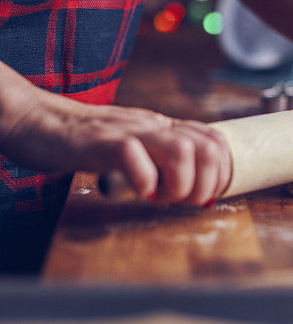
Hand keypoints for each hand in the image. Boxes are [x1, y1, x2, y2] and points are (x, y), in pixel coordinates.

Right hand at [0, 88, 231, 204]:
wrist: (40, 122)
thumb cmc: (86, 142)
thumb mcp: (135, 146)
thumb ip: (161, 159)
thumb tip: (192, 188)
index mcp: (164, 128)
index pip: (215, 141)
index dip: (221, 174)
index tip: (203, 196)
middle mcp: (154, 126)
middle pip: (208, 148)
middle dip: (204, 186)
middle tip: (180, 201)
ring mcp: (130, 131)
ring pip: (181, 151)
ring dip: (179, 185)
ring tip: (160, 197)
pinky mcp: (102, 141)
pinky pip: (134, 155)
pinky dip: (143, 182)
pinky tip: (137, 193)